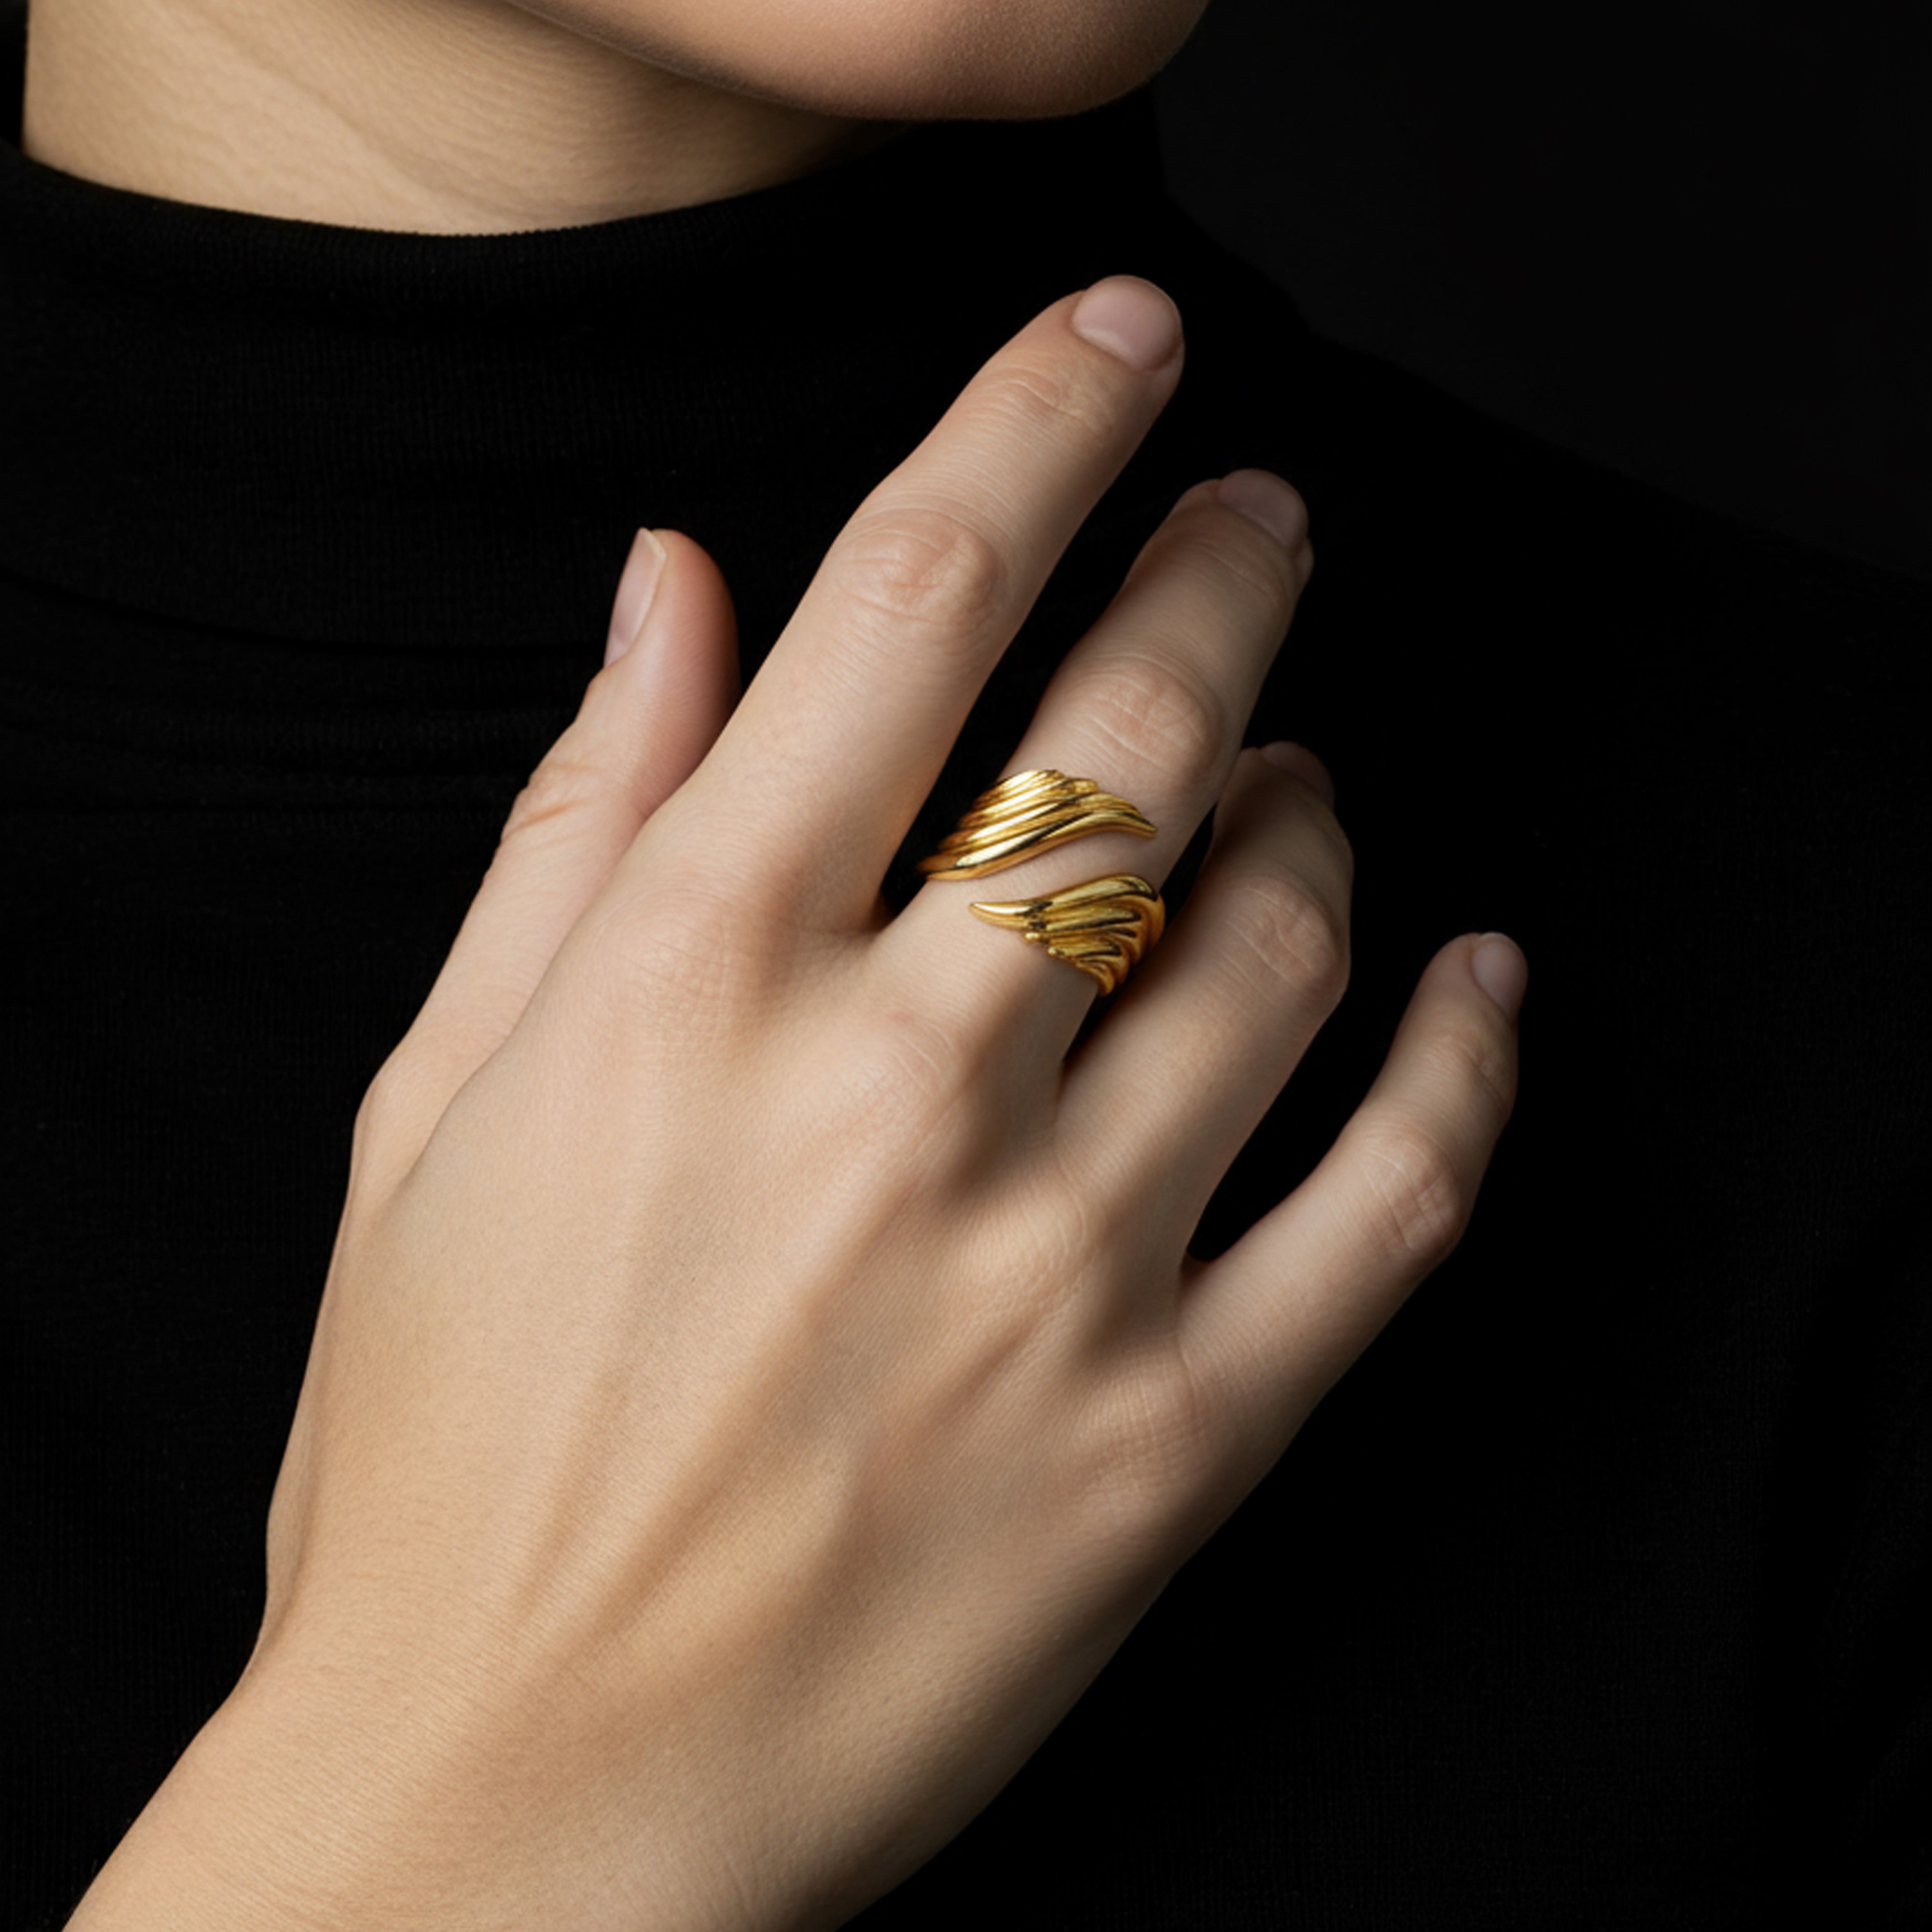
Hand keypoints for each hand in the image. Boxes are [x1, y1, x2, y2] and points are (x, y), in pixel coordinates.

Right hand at [70, 277, 1521, 1930]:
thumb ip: (577, 826)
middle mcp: (892, 1090)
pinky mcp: (1172, 1439)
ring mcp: (1055, 1268)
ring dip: (1320, 817)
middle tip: (1265, 519)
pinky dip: (1460, 1058)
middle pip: (1138, 733)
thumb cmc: (439, 1450)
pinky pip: (1393, 1197)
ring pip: (1287, 945)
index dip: (1037, 425)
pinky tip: (1472, 975)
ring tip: (1304, 776)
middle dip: (1227, 572)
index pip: (915, 600)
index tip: (1119, 350)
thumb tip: (676, 592)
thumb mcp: (439, 1106)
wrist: (509, 1805)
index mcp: (690, 981)